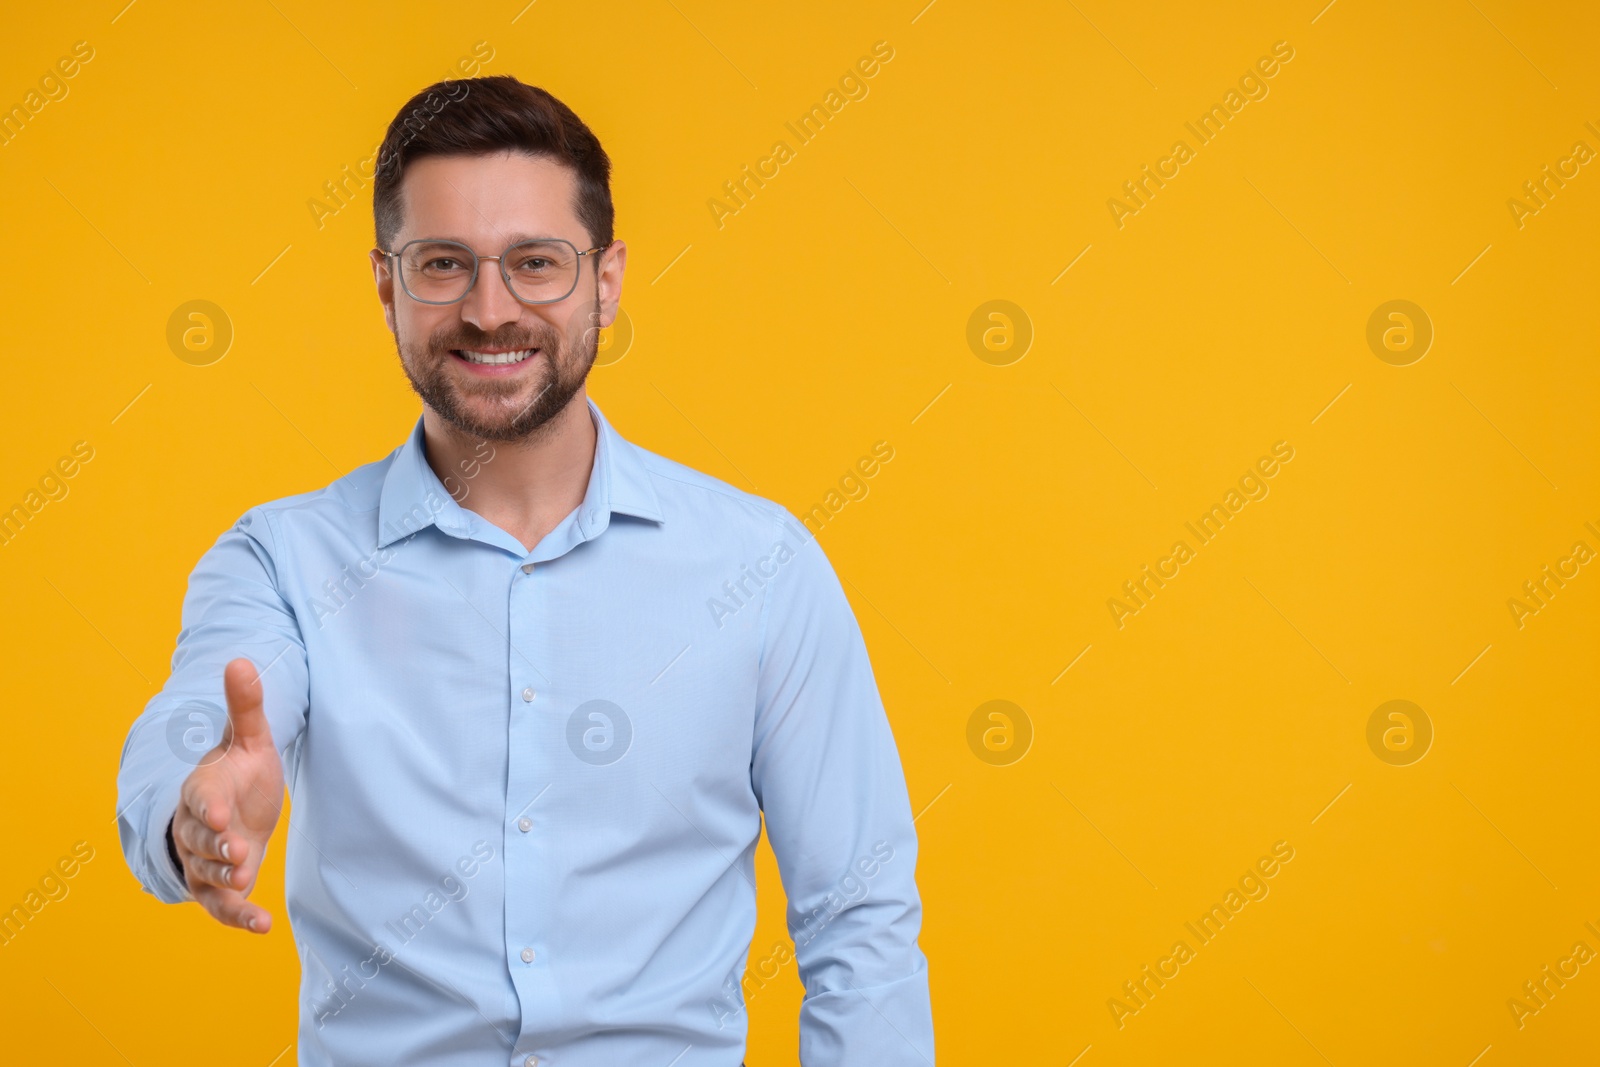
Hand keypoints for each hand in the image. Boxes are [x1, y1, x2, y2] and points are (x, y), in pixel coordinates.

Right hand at [171, 658, 283, 932]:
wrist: (233, 812)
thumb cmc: (240, 774)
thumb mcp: (248, 740)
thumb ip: (244, 708)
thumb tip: (241, 660)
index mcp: (203, 789)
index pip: (201, 797)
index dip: (209, 806)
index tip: (220, 814)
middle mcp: (196, 828)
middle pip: (199, 839)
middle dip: (216, 846)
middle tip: (238, 851)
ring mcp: (203, 861)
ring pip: (207, 873)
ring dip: (226, 879)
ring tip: (246, 880)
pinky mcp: (217, 889)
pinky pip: (221, 906)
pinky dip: (239, 917)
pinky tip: (263, 926)